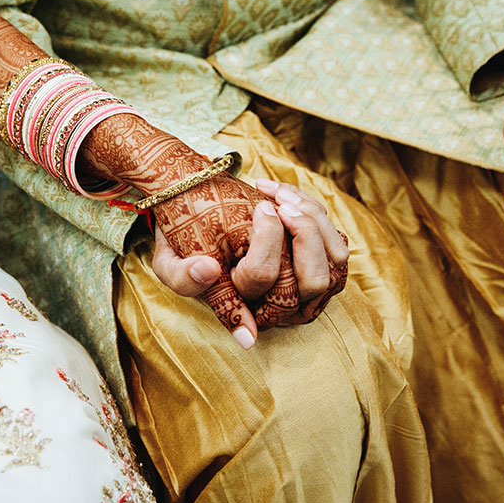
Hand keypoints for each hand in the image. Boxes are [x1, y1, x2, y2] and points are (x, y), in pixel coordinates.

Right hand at [150, 175, 347, 347]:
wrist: (199, 213)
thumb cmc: (185, 242)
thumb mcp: (167, 263)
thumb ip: (180, 277)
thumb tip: (209, 271)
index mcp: (249, 309)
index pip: (270, 286)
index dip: (268, 245)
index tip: (259, 207)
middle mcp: (281, 304)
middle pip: (313, 281)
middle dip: (302, 234)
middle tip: (273, 204)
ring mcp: (304, 283)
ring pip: (333, 263)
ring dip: (313, 222)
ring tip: (279, 196)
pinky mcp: (320, 260)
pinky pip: (336, 241)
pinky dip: (314, 211)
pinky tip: (280, 193)